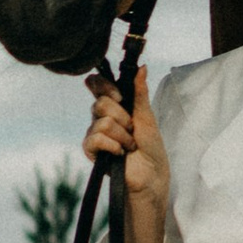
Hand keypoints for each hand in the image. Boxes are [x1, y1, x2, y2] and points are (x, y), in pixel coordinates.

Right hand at [84, 68, 167, 215]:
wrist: (151, 174)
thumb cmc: (151, 147)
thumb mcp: (147, 116)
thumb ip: (140, 92)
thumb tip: (142, 67)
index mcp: (114, 105)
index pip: (96, 84)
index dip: (103, 86)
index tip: (120, 97)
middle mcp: (101, 117)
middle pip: (101, 103)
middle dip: (123, 117)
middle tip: (132, 130)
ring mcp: (94, 133)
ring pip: (102, 122)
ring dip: (122, 136)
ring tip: (129, 145)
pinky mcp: (91, 150)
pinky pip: (95, 138)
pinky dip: (113, 145)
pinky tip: (120, 153)